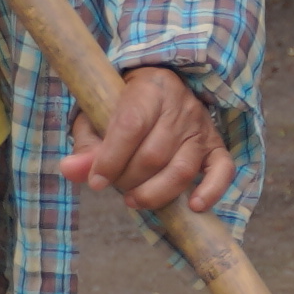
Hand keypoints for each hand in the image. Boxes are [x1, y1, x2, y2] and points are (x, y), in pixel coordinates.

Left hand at [64, 62, 231, 217]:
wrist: (161, 88)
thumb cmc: (123, 107)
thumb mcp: (97, 117)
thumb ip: (86, 145)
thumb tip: (70, 171)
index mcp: (149, 89)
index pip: (131, 126)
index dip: (111, 158)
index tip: (96, 181)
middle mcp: (180, 106)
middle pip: (154, 154)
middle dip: (129, 179)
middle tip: (115, 187)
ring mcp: (201, 127)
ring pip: (182, 169)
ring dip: (155, 193)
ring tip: (134, 200)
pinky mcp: (216, 146)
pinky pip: (222, 170)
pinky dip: (212, 191)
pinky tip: (194, 206)